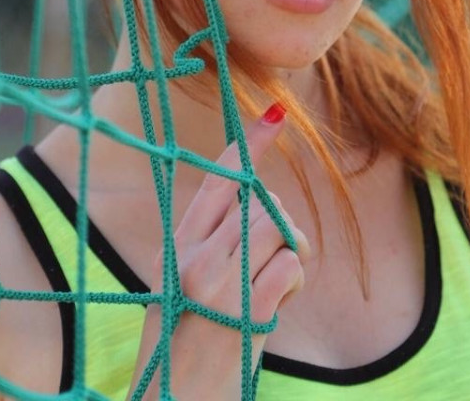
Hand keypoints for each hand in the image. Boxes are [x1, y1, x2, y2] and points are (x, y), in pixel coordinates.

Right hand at [129, 105, 310, 399]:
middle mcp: (194, 257)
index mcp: (177, 247)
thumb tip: (256, 213)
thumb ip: (211, 248)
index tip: (275, 114)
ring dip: (289, 258)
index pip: (218, 179)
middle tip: (277, 262)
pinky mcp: (245, 312)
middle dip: (281, 226)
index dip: (249, 144)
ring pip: (278, 230)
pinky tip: (272, 314)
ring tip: (271, 294)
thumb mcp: (181, 290)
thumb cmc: (183, 355)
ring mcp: (218, 284)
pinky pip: (289, 269)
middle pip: (259, 202)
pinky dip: (292, 287)